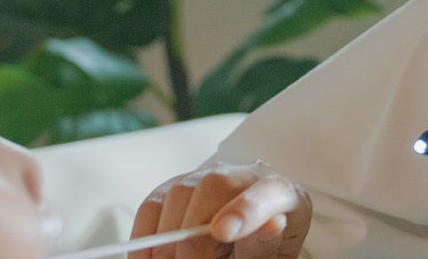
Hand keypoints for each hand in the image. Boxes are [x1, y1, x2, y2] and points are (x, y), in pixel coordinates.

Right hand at [130, 161, 311, 257]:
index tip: (224, 233)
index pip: (266, 192)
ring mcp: (204, 178)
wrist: (244, 244)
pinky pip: (150, 208)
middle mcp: (243, 176)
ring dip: (170, 242)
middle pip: (213, 188)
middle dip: (196, 240)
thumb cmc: (261, 251)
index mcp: (281, 194)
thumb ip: (262, 248)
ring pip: (177, 196)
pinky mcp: (172, 188)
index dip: (245, 210)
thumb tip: (272, 226)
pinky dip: (146, 239)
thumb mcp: (270, 256)